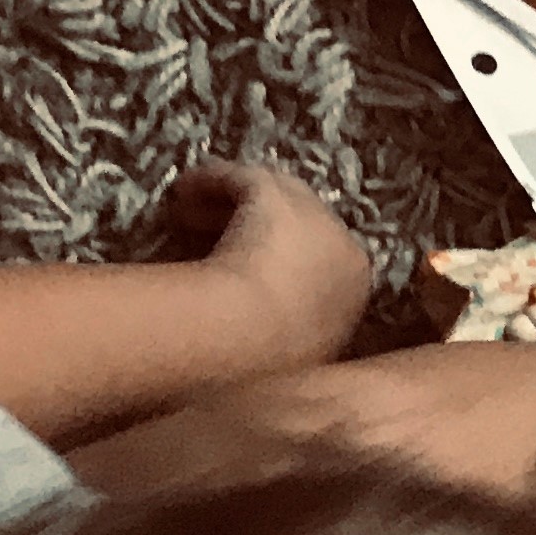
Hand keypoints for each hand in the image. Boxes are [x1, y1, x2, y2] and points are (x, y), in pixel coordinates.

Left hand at [159, 162, 372, 357]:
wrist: (258, 334)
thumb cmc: (275, 355)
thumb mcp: (290, 352)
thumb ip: (288, 336)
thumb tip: (267, 341)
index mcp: (356, 285)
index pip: (322, 260)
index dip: (284, 261)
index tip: (250, 274)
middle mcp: (343, 244)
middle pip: (302, 223)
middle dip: (261, 230)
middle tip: (214, 241)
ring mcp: (310, 213)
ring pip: (269, 197)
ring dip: (230, 207)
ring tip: (187, 219)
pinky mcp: (271, 191)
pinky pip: (237, 179)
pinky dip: (208, 184)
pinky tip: (179, 192)